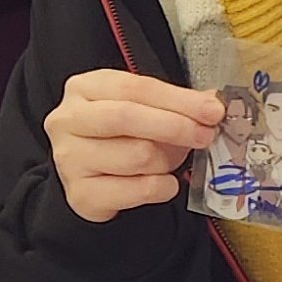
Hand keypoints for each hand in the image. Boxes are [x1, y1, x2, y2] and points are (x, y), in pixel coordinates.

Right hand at [43, 71, 222, 223]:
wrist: (94, 178)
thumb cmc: (123, 136)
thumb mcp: (146, 109)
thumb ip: (177, 103)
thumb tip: (213, 103)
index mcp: (85, 88)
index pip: (136, 87)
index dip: (179, 99)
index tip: (213, 111)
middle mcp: (68, 120)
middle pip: (127, 117)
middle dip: (176, 126)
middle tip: (206, 135)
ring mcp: (69, 158)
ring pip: (138, 156)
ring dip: (167, 160)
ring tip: (169, 160)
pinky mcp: (82, 194)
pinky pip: (141, 189)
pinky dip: (164, 186)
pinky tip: (163, 182)